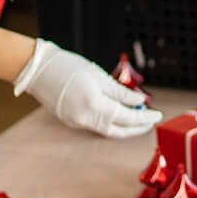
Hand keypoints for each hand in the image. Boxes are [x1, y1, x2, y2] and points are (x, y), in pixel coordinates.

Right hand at [13, 39, 160, 136]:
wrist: (39, 69)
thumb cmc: (69, 67)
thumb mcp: (100, 76)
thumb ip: (121, 92)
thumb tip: (140, 101)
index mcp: (95, 105)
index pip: (127, 117)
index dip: (144, 118)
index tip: (157, 115)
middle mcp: (85, 118)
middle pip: (117, 130)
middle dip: (136, 129)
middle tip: (150, 122)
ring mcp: (77, 122)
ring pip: (106, 130)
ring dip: (123, 127)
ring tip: (137, 118)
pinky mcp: (71, 121)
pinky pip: (95, 126)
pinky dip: (109, 123)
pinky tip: (118, 115)